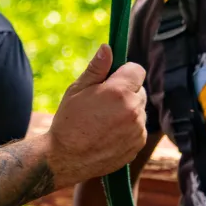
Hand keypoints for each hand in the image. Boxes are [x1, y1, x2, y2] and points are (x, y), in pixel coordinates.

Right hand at [48, 44, 146, 186]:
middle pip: (139, 90)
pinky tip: (108, 133)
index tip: (111, 79)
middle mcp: (133, 109)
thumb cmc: (68, 121)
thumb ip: (96, 68)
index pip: (137, 70)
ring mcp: (138, 128)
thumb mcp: (77, 90)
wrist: (66, 158)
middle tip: (103, 102)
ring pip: (139, 110)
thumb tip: (108, 47)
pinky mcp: (138, 143)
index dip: (124, 72)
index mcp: (119, 91)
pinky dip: (128, 128)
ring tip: (103, 120)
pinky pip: (139, 127)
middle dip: (126, 91)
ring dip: (128, 110)